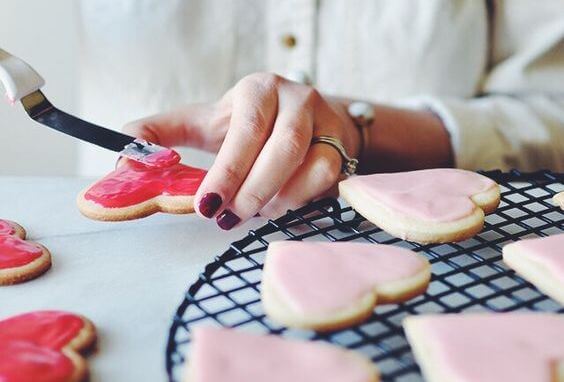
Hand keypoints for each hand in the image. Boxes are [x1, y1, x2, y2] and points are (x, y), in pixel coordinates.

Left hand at [124, 73, 359, 229]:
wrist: (304, 119)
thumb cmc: (247, 126)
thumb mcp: (203, 122)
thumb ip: (161, 133)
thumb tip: (122, 158)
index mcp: (258, 90)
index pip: (245, 130)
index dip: (227, 171)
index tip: (206, 206)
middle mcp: (298, 99)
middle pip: (282, 150)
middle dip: (252, 192)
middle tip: (227, 219)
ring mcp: (327, 122)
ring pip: (312, 168)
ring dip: (279, 200)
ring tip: (255, 212)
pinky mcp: (343, 147)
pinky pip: (329, 181)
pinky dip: (302, 201)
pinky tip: (281, 205)